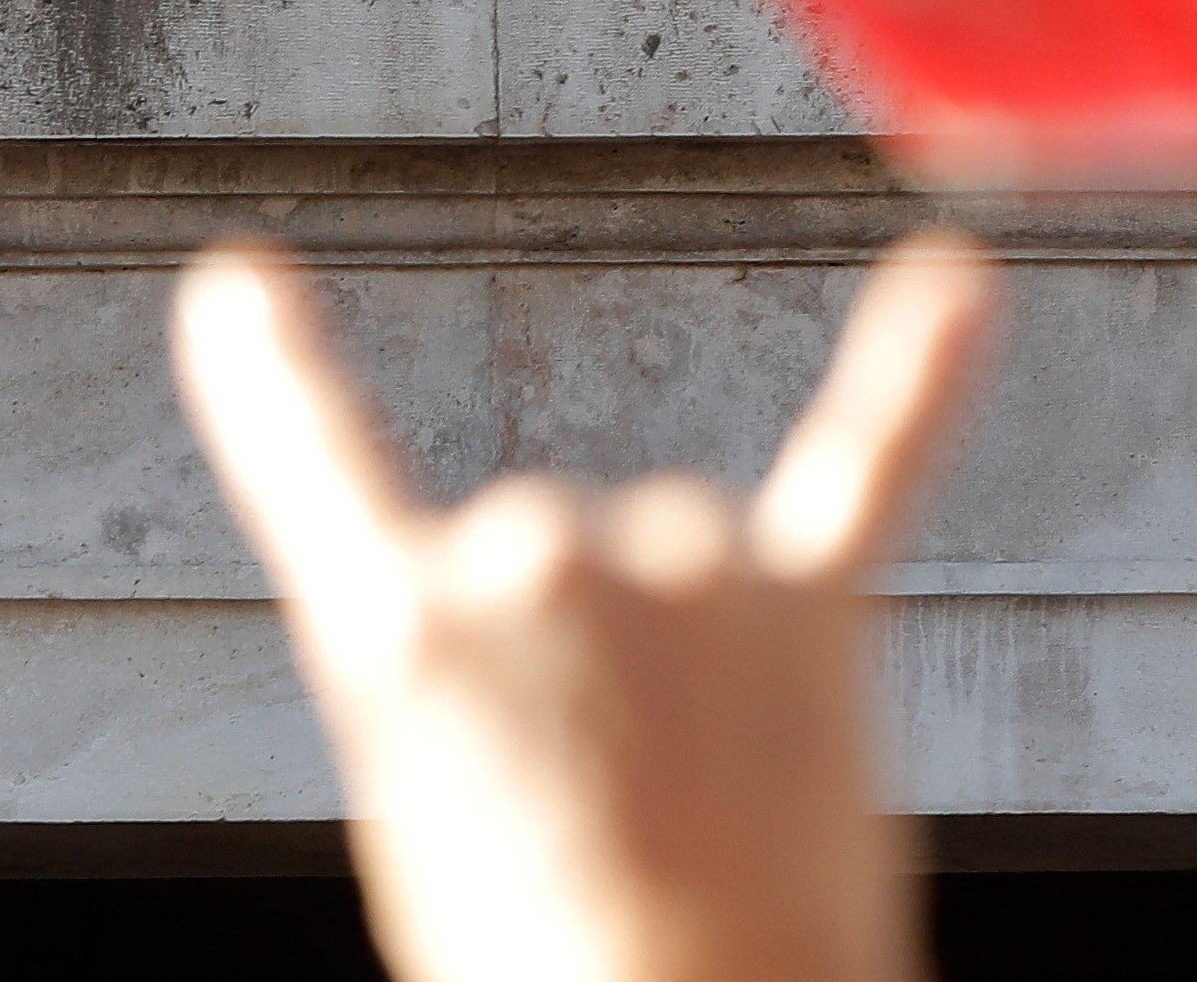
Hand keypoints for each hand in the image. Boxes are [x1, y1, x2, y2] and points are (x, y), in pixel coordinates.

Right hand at [176, 232, 1000, 981]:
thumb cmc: (555, 971)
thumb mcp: (432, 829)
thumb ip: (486, 677)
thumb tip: (596, 633)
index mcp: (395, 628)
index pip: (310, 458)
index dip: (269, 364)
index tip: (241, 282)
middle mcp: (531, 548)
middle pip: (551, 559)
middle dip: (582, 677)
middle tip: (600, 822)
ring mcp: (680, 562)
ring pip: (681, 562)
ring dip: (696, 669)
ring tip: (697, 806)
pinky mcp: (813, 607)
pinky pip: (871, 459)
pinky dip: (920, 366)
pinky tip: (956, 287)